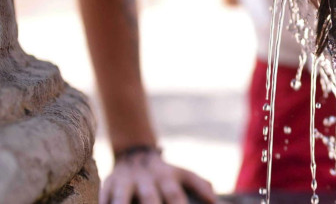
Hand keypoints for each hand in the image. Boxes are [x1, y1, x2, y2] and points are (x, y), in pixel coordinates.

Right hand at [101, 150, 217, 203]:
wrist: (135, 154)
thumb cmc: (163, 173)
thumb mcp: (182, 174)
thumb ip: (199, 184)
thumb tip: (214, 201)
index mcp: (167, 177)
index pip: (175, 195)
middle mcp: (147, 179)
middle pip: (150, 198)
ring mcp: (126, 182)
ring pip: (122, 197)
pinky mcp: (108, 185)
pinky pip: (104, 198)